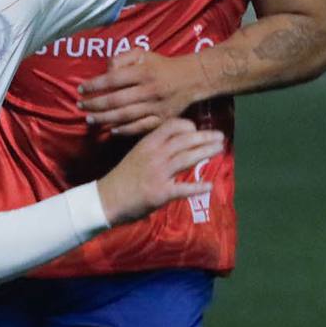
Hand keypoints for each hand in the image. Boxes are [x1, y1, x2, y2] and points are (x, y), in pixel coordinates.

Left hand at [77, 48, 206, 135]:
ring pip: (125, 115)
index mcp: (143, 72)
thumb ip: (122, 58)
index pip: (113, 79)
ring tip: (90, 119)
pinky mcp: (163, 119)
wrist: (192, 79)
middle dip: (95, 105)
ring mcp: (156, 107)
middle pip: (116, 100)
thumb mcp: (143, 54)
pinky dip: (125, 130)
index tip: (81, 89)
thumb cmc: (161, 66)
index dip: (94, 85)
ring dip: (105, 119)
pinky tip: (111, 130)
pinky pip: (141, 127)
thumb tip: (106, 71)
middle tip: (81, 107)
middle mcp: (149, 90)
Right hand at [96, 118, 225, 224]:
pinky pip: (183, 189)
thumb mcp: (136, 155)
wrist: (105, 200)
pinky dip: (198, 187)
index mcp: (147, 144)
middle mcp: (154, 155)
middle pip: (185, 140)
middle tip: (220, 137)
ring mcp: (158, 174)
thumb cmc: (121, 178)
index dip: (188, 126)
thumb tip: (174, 144)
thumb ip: (154, 149)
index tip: (197, 129)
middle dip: (205, 137)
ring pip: (187, 158)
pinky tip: (209, 186)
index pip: (172, 126)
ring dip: (206, 152)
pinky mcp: (160, 193)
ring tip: (220, 150)